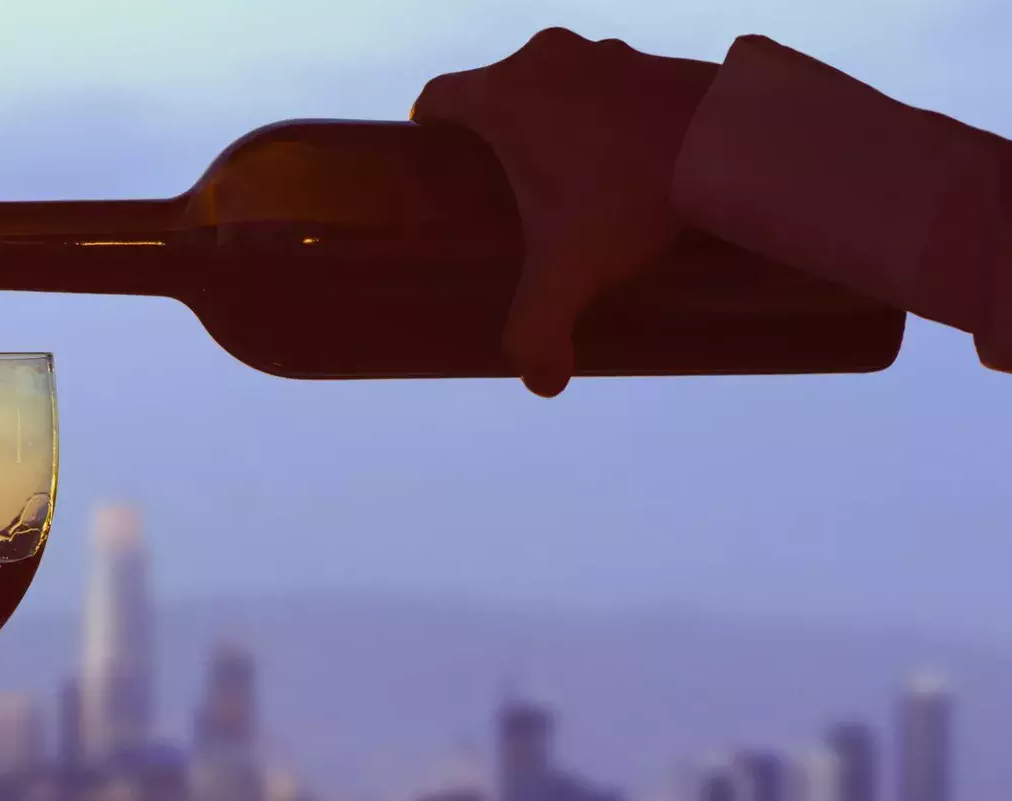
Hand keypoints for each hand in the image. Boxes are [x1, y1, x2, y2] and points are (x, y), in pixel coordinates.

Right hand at [413, 28, 716, 395]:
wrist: (736, 145)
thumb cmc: (635, 195)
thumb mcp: (571, 271)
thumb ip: (538, 329)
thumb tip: (541, 382)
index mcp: (504, 95)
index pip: (437, 98)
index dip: (429, 131)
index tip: (439, 164)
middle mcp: (548, 60)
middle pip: (499, 91)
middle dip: (500, 136)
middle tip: (508, 188)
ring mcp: (607, 53)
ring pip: (560, 84)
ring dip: (559, 122)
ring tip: (574, 179)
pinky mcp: (657, 61)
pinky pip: (614, 86)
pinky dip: (611, 116)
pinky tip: (628, 161)